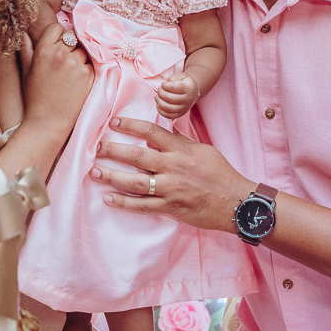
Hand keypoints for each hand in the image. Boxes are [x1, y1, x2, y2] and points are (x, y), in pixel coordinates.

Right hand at [21, 23, 92, 135]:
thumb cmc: (35, 98)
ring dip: (79, 58)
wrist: (47, 123)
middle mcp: (61, 54)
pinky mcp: (88, 75)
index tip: (57, 47)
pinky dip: (86, 70)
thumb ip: (26, 50)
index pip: (57, 28)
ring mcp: (76, 64)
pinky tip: (76, 82)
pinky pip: (91, 64)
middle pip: (72, 37)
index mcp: (43, 51)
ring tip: (69, 74)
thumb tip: (24, 33)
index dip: (58, 36)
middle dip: (69, 47)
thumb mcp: (27, 72)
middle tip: (63, 63)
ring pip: (83, 50)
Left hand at [90, 117, 254, 232]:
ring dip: (111, 176)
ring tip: (94, 171)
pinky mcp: (170, 207)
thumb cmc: (220, 174)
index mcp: (181, 150)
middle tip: (97, 147)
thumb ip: (180, 142)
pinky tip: (108, 198)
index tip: (113, 122)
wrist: (236, 202)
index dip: (130, 126)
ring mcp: (170, 189)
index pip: (151, 132)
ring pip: (135, 182)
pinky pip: (142, 206)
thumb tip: (161, 132)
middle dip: (113, 151)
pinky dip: (123, 203)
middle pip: (137, 156)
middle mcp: (173, 167)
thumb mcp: (202, 150)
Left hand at [156, 73, 197, 118]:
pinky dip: (160, 111)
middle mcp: (188, 100)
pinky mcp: (180, 114)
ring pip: (168, 108)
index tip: (162, 84)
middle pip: (169, 98)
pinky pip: (168, 116)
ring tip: (156, 96)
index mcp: (188, 88)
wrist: (193, 92)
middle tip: (159, 89)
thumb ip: (172, 78)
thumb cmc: (184, 83)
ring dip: (159, 101)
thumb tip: (165, 84)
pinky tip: (158, 104)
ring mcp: (184, 108)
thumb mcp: (181, 76)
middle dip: (160, 93)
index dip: (164, 85)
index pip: (173, 87)